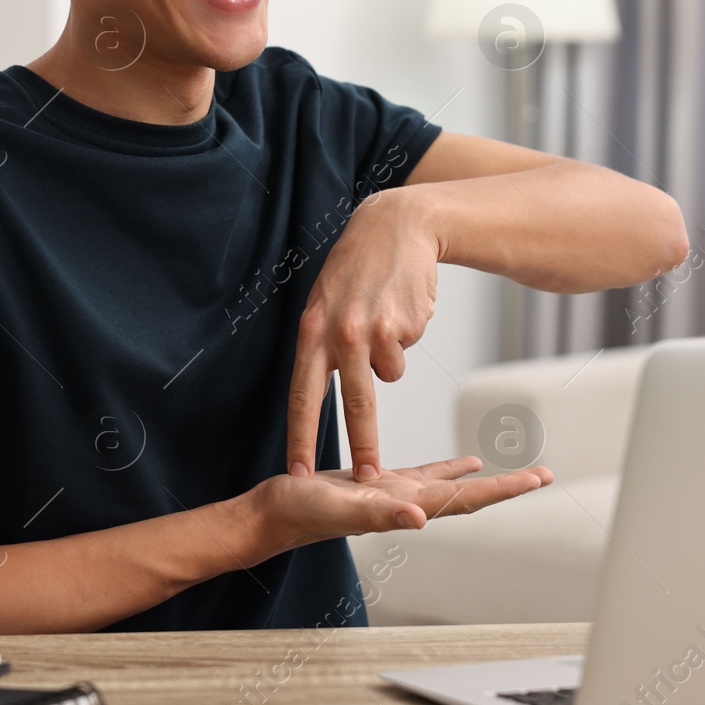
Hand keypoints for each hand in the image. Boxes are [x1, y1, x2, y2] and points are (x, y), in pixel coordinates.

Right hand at [253, 456, 553, 551]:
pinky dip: (447, 468)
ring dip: (482, 480)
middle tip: (543, 475)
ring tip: (514, 472)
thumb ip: (378, 514)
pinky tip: (462, 462)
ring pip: (450, 485)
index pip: (464, 499)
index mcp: (403, 507)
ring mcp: (393, 495)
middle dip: (505, 486)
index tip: (537, 479)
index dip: (501, 489)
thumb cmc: (298, 513)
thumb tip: (421, 519)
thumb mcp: (337, 508)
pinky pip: (423, 475)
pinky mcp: (376, 483)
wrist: (270, 516)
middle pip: (467, 494)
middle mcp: (406, 504)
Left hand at [286, 187, 439, 479]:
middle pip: (354, 403)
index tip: (298, 471)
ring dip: (389, 357)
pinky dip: (406, 335)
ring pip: (389, 375)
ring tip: (384, 317)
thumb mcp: (325, 301)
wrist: (398, 226)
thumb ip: (324, 344)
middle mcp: (341, 332)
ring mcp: (376, 329)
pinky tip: (400, 305)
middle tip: (366, 479)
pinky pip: (406, 352)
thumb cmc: (357, 267)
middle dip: (362, 445)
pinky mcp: (407, 325)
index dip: (300, 436)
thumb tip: (332, 388)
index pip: (302, 394)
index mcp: (312, 330)